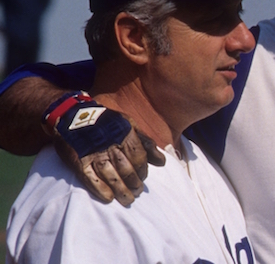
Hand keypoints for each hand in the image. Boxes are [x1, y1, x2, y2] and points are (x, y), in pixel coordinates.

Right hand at [43, 92, 165, 205]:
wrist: (73, 114)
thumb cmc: (107, 122)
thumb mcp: (130, 125)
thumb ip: (146, 143)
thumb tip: (162, 163)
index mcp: (125, 135)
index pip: (139, 157)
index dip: (143, 170)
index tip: (143, 178)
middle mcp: (111, 145)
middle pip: (126, 169)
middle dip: (134, 183)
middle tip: (137, 192)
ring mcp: (94, 154)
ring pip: (111, 176)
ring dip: (120, 190)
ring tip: (127, 200)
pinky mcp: (79, 161)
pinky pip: (90, 178)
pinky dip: (100, 189)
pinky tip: (108, 198)